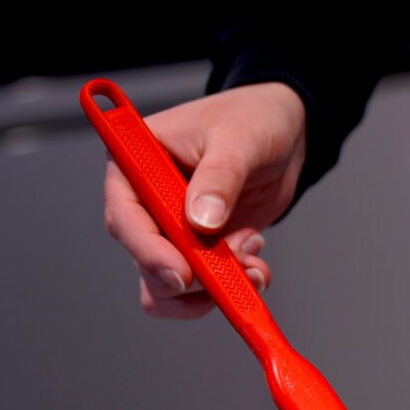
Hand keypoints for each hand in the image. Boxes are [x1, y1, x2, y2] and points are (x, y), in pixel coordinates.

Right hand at [102, 82, 307, 317]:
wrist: (285, 135)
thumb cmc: (252, 119)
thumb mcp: (239, 139)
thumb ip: (219, 178)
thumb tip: (201, 220)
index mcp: (136, 163)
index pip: (124, 216)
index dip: (147, 250)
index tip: (181, 273)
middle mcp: (146, 203)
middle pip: (144, 260)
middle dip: (190, 276)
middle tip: (232, 271)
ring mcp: (171, 232)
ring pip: (167, 286)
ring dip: (211, 287)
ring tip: (252, 262)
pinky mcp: (197, 252)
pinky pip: (199, 290)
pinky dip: (228, 288)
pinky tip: (254, 263)